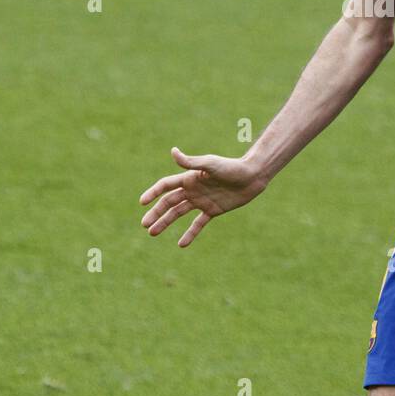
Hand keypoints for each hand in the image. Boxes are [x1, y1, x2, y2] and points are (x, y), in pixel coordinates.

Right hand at [138, 148, 267, 247]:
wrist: (252, 176)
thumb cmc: (231, 167)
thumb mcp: (210, 164)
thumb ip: (191, 161)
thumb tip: (173, 151)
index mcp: (189, 178)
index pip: (166, 186)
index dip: (153, 193)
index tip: (142, 202)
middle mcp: (193, 189)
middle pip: (169, 202)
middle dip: (156, 213)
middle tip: (144, 225)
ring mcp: (202, 201)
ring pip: (179, 213)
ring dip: (166, 223)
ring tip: (153, 233)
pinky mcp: (212, 210)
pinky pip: (198, 224)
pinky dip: (190, 234)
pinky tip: (181, 244)